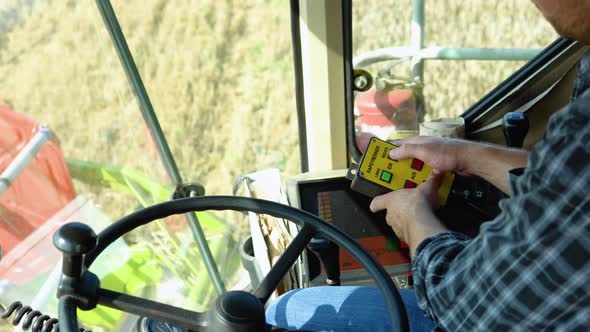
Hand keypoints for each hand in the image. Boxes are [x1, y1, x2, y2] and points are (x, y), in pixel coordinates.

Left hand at [370, 171, 448, 256]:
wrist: (422, 222)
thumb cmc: (417, 205)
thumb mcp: (427, 187)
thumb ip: (431, 180)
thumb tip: (436, 173)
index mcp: (391, 200)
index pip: (378, 202)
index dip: (376, 203)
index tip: (374, 204)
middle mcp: (391, 215)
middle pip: (390, 214)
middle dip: (399, 211)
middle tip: (409, 206)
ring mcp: (397, 227)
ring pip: (398, 224)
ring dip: (406, 221)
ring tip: (418, 216)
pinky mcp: (405, 237)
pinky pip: (407, 233)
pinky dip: (413, 230)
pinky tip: (422, 226)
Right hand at [390, 136, 528, 193]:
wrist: (470, 160)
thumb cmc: (449, 153)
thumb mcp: (425, 151)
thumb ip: (408, 151)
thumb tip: (392, 152)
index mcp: (419, 141)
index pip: (399, 143)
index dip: (388, 149)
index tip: (378, 156)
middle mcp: (424, 147)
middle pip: (406, 156)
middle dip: (397, 164)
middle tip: (387, 174)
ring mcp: (432, 156)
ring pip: (415, 165)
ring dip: (409, 172)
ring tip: (401, 181)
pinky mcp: (438, 165)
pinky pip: (424, 171)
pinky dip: (419, 176)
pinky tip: (417, 183)